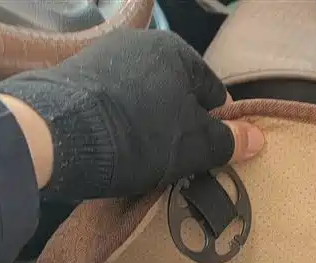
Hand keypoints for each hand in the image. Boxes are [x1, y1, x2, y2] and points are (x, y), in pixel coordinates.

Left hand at [0, 29, 263, 199]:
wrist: (55, 134)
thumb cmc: (140, 137)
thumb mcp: (194, 146)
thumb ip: (229, 141)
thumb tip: (259, 137)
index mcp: (178, 52)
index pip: (213, 94)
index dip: (215, 130)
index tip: (204, 157)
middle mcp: (141, 44)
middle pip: (176, 95)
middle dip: (179, 128)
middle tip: (174, 163)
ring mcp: (104, 57)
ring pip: (144, 101)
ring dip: (149, 128)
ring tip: (141, 161)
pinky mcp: (74, 76)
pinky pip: (112, 104)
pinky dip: (119, 125)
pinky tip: (113, 149)